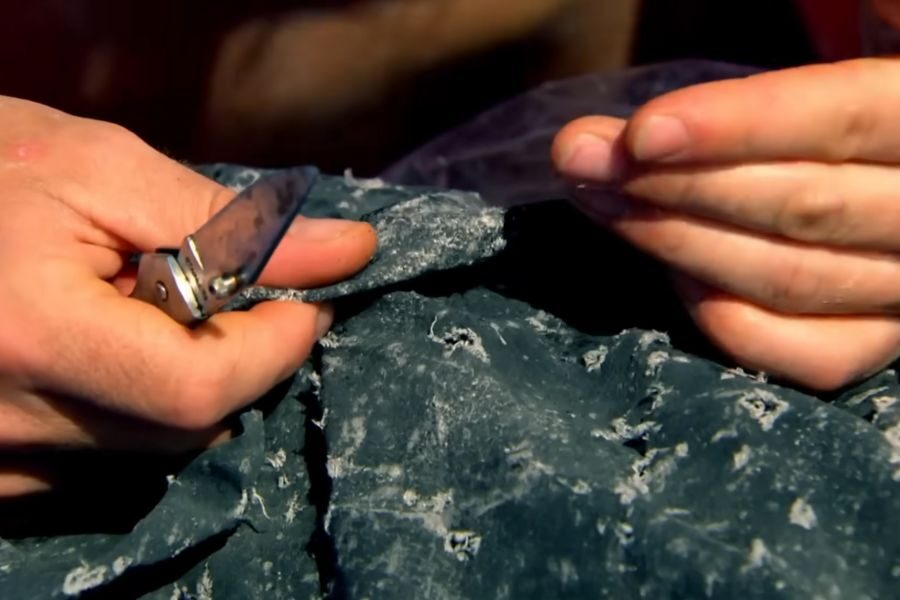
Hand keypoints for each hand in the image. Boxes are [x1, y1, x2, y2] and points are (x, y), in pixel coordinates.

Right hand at [0, 96, 375, 495]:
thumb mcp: (102, 170)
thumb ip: (229, 222)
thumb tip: (349, 252)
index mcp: (32, 334)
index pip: (197, 385)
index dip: (274, 346)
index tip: (307, 299)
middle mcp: (5, 420)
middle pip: (183, 426)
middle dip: (238, 361)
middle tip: (236, 295)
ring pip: (148, 447)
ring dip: (183, 380)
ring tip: (148, 306)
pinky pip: (99, 457)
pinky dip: (131, 405)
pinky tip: (107, 345)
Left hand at [552, 58, 899, 391]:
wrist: (898, 147)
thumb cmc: (861, 87)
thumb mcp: (875, 24)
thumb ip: (860, 14)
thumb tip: (789, 28)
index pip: (842, 121)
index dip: (737, 127)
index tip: (640, 133)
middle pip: (800, 208)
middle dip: (673, 184)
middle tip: (580, 158)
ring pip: (789, 280)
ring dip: (673, 241)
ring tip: (595, 196)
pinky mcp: (877, 339)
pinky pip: (801, 352)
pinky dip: (722, 314)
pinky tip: (671, 268)